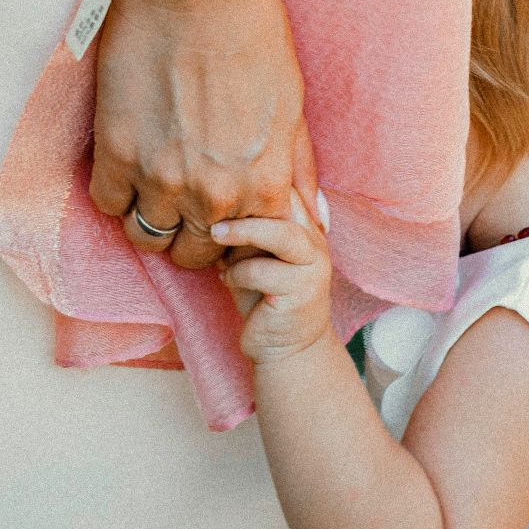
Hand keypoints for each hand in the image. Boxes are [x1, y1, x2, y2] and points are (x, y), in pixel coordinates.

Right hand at [87, 0, 320, 268]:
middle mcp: (215, 195)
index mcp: (264, 186)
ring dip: (152, 220)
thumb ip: (296, 168)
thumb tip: (310, 214)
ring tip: (155, 187)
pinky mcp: (117, 154)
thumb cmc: (253, 37)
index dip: (235, 239)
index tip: (226, 221)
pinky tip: (128, 165)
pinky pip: (108, 203)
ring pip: (147, 238)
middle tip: (186, 205)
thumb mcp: (293, 106)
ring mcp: (162, 179)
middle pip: (193, 256)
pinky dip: (116, 193)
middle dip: (191, 237)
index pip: (248, 250)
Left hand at [213, 191, 333, 364]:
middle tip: (212, 207)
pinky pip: (261, 272)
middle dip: (247, 200)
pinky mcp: (301, 293)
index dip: (259, 177)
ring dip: (241, 234)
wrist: (286, 351)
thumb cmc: (264, 299)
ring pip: (280, 234)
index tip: (222, 180)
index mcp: (306, 227)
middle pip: (289, 202)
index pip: (289, 186)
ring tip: (215, 237)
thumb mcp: (253, 256)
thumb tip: (213, 202)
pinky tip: (227, 280)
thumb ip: (247, 231)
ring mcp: (313, 268)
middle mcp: (316, 242)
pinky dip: (236, 273)